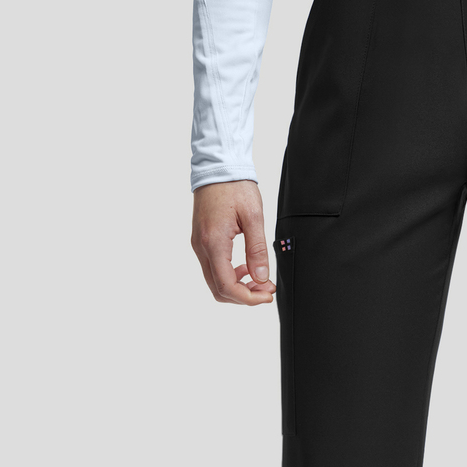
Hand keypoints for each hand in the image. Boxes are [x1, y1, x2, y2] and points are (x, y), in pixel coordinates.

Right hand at [191, 180, 275, 304]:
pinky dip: (230, 275)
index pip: (227, 286)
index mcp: (214, 243)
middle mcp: (202, 248)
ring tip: (260, 279)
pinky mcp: (201, 242)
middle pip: (218, 290)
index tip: (267, 295)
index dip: (248, 298)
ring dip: (238, 286)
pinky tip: (247, 267)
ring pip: (215, 281)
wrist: (218, 168)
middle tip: (266, 289)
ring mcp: (199, 245)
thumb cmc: (235, 187)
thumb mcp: (253, 217)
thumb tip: (261, 277)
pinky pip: (213, 269)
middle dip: (244, 296)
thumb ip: (257, 250)